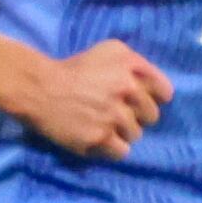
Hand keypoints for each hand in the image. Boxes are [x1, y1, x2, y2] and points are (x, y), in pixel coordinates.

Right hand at [13, 41, 171, 158]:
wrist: (38, 88)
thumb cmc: (74, 69)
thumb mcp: (109, 51)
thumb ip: (136, 65)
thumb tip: (158, 89)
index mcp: (131, 66)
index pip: (164, 91)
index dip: (155, 98)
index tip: (140, 102)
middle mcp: (127, 89)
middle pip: (152, 116)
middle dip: (136, 116)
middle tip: (116, 113)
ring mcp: (114, 115)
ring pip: (136, 135)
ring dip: (122, 133)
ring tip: (103, 125)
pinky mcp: (100, 137)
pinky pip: (121, 151)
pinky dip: (112, 148)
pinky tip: (100, 139)